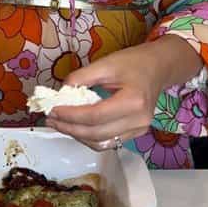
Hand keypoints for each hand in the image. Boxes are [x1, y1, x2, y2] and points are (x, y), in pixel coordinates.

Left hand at [46, 43, 173, 150]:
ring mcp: (139, 130)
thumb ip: (80, 78)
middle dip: (68, 128)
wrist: (158, 68)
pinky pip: (107, 142)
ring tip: (58, 123)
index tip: (52, 110)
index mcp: (133, 101)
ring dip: (76, 135)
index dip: (70, 116)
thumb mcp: (105, 64)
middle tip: (49, 119)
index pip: (94, 116)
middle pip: (96, 133)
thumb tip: (60, 93)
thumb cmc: (133, 63)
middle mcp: (138, 120)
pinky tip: (75, 127)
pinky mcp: (135, 134)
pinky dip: (88, 138)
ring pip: (100, 143)